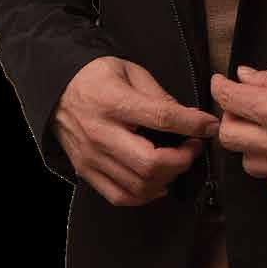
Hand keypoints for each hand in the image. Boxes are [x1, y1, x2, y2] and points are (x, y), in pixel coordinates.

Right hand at [49, 56, 219, 205]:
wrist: (57, 90)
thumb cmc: (97, 76)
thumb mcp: (130, 71)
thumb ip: (159, 96)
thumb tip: (189, 119)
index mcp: (113, 101)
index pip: (161, 118)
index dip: (192, 125)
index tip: (209, 126)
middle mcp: (100, 133)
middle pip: (149, 162)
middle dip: (181, 160)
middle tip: (193, 148)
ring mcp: (91, 157)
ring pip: (138, 184)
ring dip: (167, 178)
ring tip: (177, 162)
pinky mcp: (86, 172)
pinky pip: (120, 196)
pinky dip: (145, 195)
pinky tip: (158, 182)